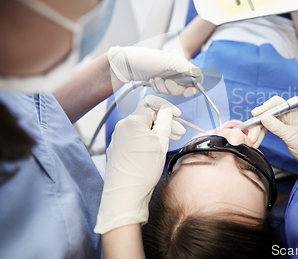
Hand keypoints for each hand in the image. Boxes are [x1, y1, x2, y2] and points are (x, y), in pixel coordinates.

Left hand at [94, 95, 184, 233]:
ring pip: (142, 129)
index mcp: (132, 121)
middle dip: (166, 122)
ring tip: (172, 141)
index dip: (167, 107)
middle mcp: (122, 127)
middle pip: (147, 117)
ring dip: (158, 132)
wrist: (125, 193)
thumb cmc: (143, 168)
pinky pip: (135, 139)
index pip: (150, 103)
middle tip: (180, 132)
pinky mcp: (118, 151)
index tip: (177, 115)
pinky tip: (157, 150)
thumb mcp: (161, 141)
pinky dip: (148, 141)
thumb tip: (167, 111)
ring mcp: (118, 139)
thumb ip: (165, 121)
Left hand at [108, 46, 200, 96]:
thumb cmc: (143, 58)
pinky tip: (151, 81)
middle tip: (165, 81)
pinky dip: (158, 89)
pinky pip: (165, 92)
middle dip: (174, 87)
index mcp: (181, 63)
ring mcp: (168, 76)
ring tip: (155, 79)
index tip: (187, 92)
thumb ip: (184, 67)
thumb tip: (198, 73)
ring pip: (174, 91)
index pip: (197, 76)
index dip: (195, 86)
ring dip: (164, 88)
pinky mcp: (160, 82)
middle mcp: (176, 70)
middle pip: (186, 87)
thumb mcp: (166, 61)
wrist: (124, 64)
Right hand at [248, 96, 297, 167]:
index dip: (264, 107)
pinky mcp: (281, 131)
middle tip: (252, 136)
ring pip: (265, 123)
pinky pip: (267, 129)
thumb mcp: (292, 137)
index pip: (276, 103)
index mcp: (293, 113)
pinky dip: (261, 135)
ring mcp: (283, 123)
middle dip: (258, 124)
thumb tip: (264, 117)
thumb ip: (277, 127)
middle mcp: (287, 116)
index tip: (255, 114)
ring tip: (252, 141)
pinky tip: (257, 141)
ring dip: (257, 131)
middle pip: (267, 114)